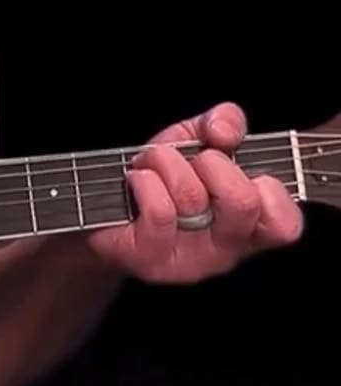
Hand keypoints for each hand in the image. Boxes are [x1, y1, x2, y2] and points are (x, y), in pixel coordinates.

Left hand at [85, 102, 303, 282]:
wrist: (100, 211)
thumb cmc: (156, 180)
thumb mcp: (193, 144)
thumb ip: (221, 125)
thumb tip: (226, 128)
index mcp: (247, 225)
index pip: (285, 223)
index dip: (268, 187)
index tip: (233, 166)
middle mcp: (224, 248)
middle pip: (244, 203)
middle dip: (211, 163)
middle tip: (190, 162)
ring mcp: (188, 259)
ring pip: (192, 197)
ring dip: (166, 162)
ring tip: (151, 165)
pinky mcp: (152, 259)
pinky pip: (159, 211)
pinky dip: (144, 180)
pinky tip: (136, 180)